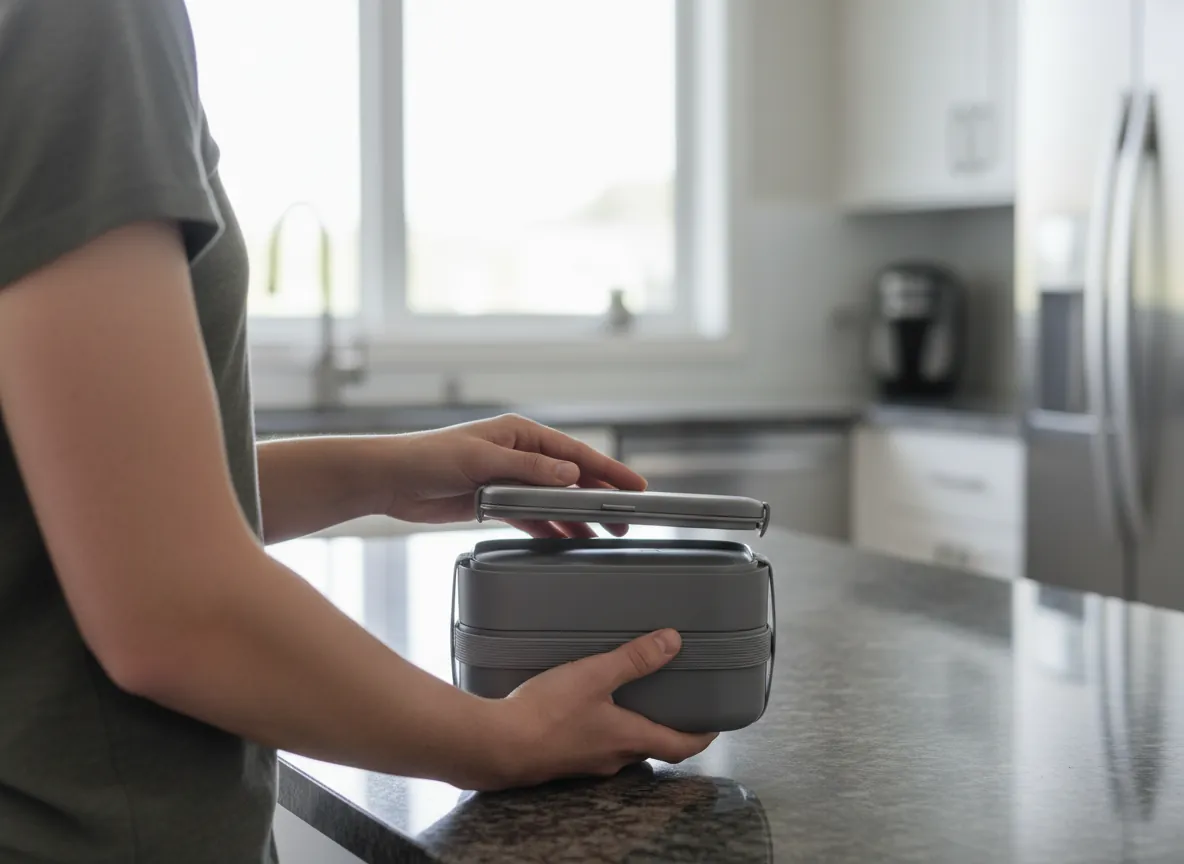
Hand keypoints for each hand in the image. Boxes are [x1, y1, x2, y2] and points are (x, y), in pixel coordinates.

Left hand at [378, 414, 646, 537]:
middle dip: (601, 497)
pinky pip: (534, 515)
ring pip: (555, 499)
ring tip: (606, 535)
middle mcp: (519, 454)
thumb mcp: (481, 459)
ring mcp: (510, 479)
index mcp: (520, 434)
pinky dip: (552, 527)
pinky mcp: (496, 502)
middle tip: (628, 517)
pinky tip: (570, 539)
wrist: (391, 480)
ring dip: (579, 516)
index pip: (574, 453)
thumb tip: (570, 475)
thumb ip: (527, 469)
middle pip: (571, 477)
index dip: (607, 470)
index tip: (634, 485)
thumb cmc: (429, 458)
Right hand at [473, 629, 718, 790]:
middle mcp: (613, 758)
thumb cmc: (548, 712)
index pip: (680, 746)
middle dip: (662, 727)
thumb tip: (673, 642)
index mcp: (629, 739)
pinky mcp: (562, 761)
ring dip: (630, 728)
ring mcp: (586, 764)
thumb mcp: (594, 676)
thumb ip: (633, 659)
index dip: (700, 736)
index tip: (713, 725)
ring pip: (620, 748)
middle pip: (650, 747)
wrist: (498, 745)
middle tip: (670, 702)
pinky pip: (592, 746)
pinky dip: (601, 730)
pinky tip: (585, 710)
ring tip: (628, 700)